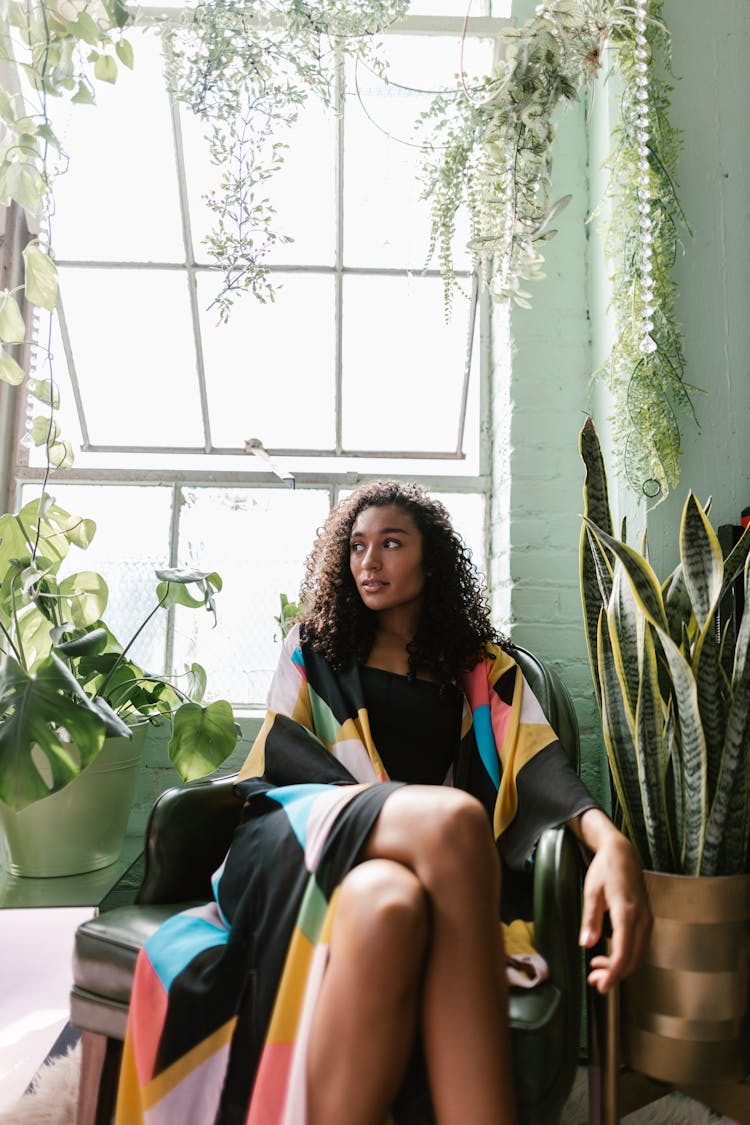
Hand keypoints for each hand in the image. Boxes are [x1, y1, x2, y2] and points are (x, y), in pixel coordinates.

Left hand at [572, 811, 651, 993]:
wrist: (623, 853)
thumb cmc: (605, 869)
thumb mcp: (592, 892)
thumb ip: (590, 919)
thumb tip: (586, 944)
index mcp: (627, 913)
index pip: (624, 952)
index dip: (613, 973)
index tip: (601, 985)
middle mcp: (642, 919)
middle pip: (633, 959)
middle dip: (615, 975)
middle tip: (594, 981)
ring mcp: (647, 920)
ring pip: (638, 955)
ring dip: (620, 967)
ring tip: (597, 969)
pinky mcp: (646, 919)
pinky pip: (639, 945)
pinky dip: (626, 956)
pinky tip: (609, 955)